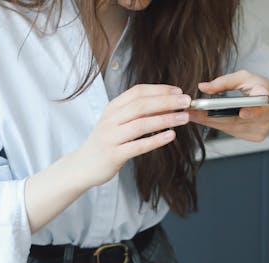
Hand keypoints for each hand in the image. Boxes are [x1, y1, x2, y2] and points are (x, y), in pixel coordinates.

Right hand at [76, 84, 190, 187]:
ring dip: (165, 119)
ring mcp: (111, 137)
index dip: (159, 90)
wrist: (82, 166)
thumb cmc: (105, 143)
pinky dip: (156, 140)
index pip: (137, 92)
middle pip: (141, 105)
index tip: (178, 92)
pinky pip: (138, 146)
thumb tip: (165, 106)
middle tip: (187, 102)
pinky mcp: (113, 155)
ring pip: (141, 124)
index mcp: (112, 108)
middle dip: (166, 102)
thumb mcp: (117, 123)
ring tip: (184, 118)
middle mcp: (110, 120)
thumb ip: (136, 114)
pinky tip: (171, 136)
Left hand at [190, 70, 268, 161]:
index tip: (238, 112)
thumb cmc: (263, 89)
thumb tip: (202, 87)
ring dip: (210, 122)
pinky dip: (219, 126)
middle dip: (211, 116)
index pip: (259, 107)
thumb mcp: (247, 77)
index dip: (249, 112)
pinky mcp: (255, 138)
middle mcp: (266, 118)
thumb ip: (225, 82)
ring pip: (230, 128)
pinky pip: (232, 132)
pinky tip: (207, 120)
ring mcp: (261, 131)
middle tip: (191, 111)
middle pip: (235, 120)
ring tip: (193, 114)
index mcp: (268, 98)